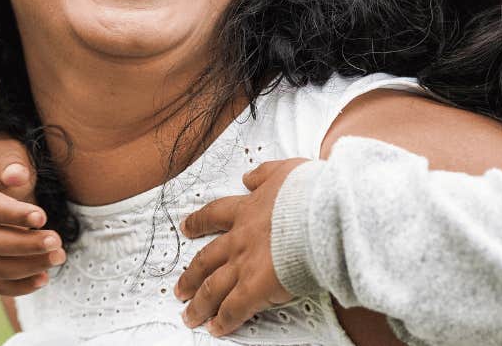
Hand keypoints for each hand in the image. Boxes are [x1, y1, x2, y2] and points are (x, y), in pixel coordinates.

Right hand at [0, 133, 65, 294]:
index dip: (12, 214)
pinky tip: (44, 278)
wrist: (1, 173)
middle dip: (25, 245)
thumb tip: (15, 176)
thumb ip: (12, 160)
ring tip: (59, 257)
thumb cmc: (7, 160)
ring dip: (28, 266)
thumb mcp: (9, 150)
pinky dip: (19, 286)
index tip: (42, 217)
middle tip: (57, 241)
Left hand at [175, 158, 307, 335]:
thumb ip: (264, 174)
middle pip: (205, 260)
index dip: (198, 223)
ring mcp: (244, 265)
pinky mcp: (255, 287)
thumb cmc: (310, 193)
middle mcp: (239, 239)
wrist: (321, 214)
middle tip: (180, 288)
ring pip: (212, 288)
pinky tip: (216, 329)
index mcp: (246, 210)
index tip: (186, 228)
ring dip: (199, 304)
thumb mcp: (284, 171)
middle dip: (191, 276)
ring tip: (190, 315)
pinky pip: (233, 309)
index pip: (214, 215)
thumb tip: (249, 176)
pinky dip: (223, 321)